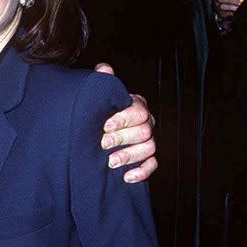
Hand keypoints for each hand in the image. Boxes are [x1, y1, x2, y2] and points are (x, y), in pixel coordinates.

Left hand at [95, 63, 157, 182]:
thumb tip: (104, 69)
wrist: (94, 132)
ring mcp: (148, 142)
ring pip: (149, 148)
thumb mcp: (99, 98)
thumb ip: (103, 84)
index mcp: (137, 107)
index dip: (124, 118)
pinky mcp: (146, 159)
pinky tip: (126, 177)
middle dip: (123, 137)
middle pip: (145, 131)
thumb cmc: (99, 113)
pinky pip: (152, 165)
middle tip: (103, 143)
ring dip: (129, 156)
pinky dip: (142, 172)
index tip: (105, 124)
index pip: (139, 111)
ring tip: (110, 162)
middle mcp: (146, 123)